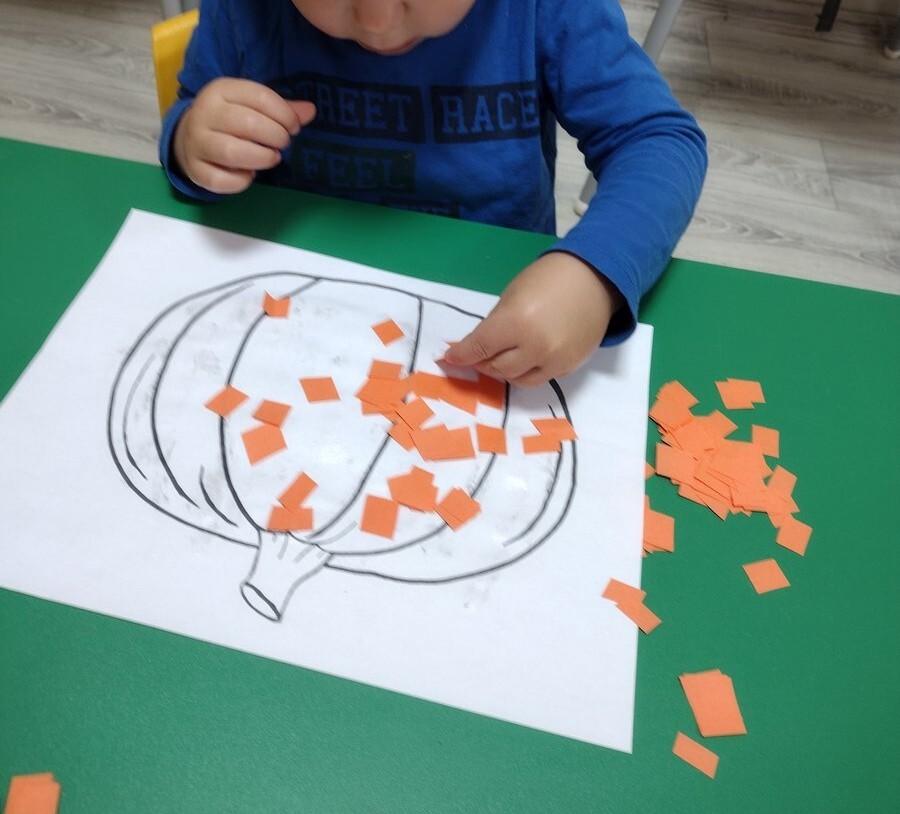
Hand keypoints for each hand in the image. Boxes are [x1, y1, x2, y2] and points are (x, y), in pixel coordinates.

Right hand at [173, 77, 315, 193]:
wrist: (188, 138)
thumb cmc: (229, 120)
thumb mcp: (251, 106)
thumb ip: (281, 109)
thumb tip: (310, 111)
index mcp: (221, 90)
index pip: (259, 96)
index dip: (284, 113)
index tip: (294, 127)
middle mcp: (205, 112)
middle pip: (247, 124)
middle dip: (275, 136)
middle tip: (283, 144)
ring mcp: (196, 141)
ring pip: (231, 152)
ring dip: (260, 158)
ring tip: (272, 158)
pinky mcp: (194, 169)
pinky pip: (220, 180)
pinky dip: (240, 182)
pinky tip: (249, 175)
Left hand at [441, 252, 622, 386]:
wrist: (595, 279)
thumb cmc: (548, 279)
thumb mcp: (512, 295)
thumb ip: (495, 324)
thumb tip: (479, 345)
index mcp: (515, 323)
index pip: (479, 348)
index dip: (460, 355)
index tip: (449, 358)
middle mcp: (535, 348)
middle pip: (496, 368)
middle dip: (480, 363)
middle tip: (475, 356)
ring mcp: (554, 361)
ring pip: (517, 379)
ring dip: (502, 372)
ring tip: (497, 360)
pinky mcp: (569, 367)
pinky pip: (539, 377)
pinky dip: (526, 371)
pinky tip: (523, 359)